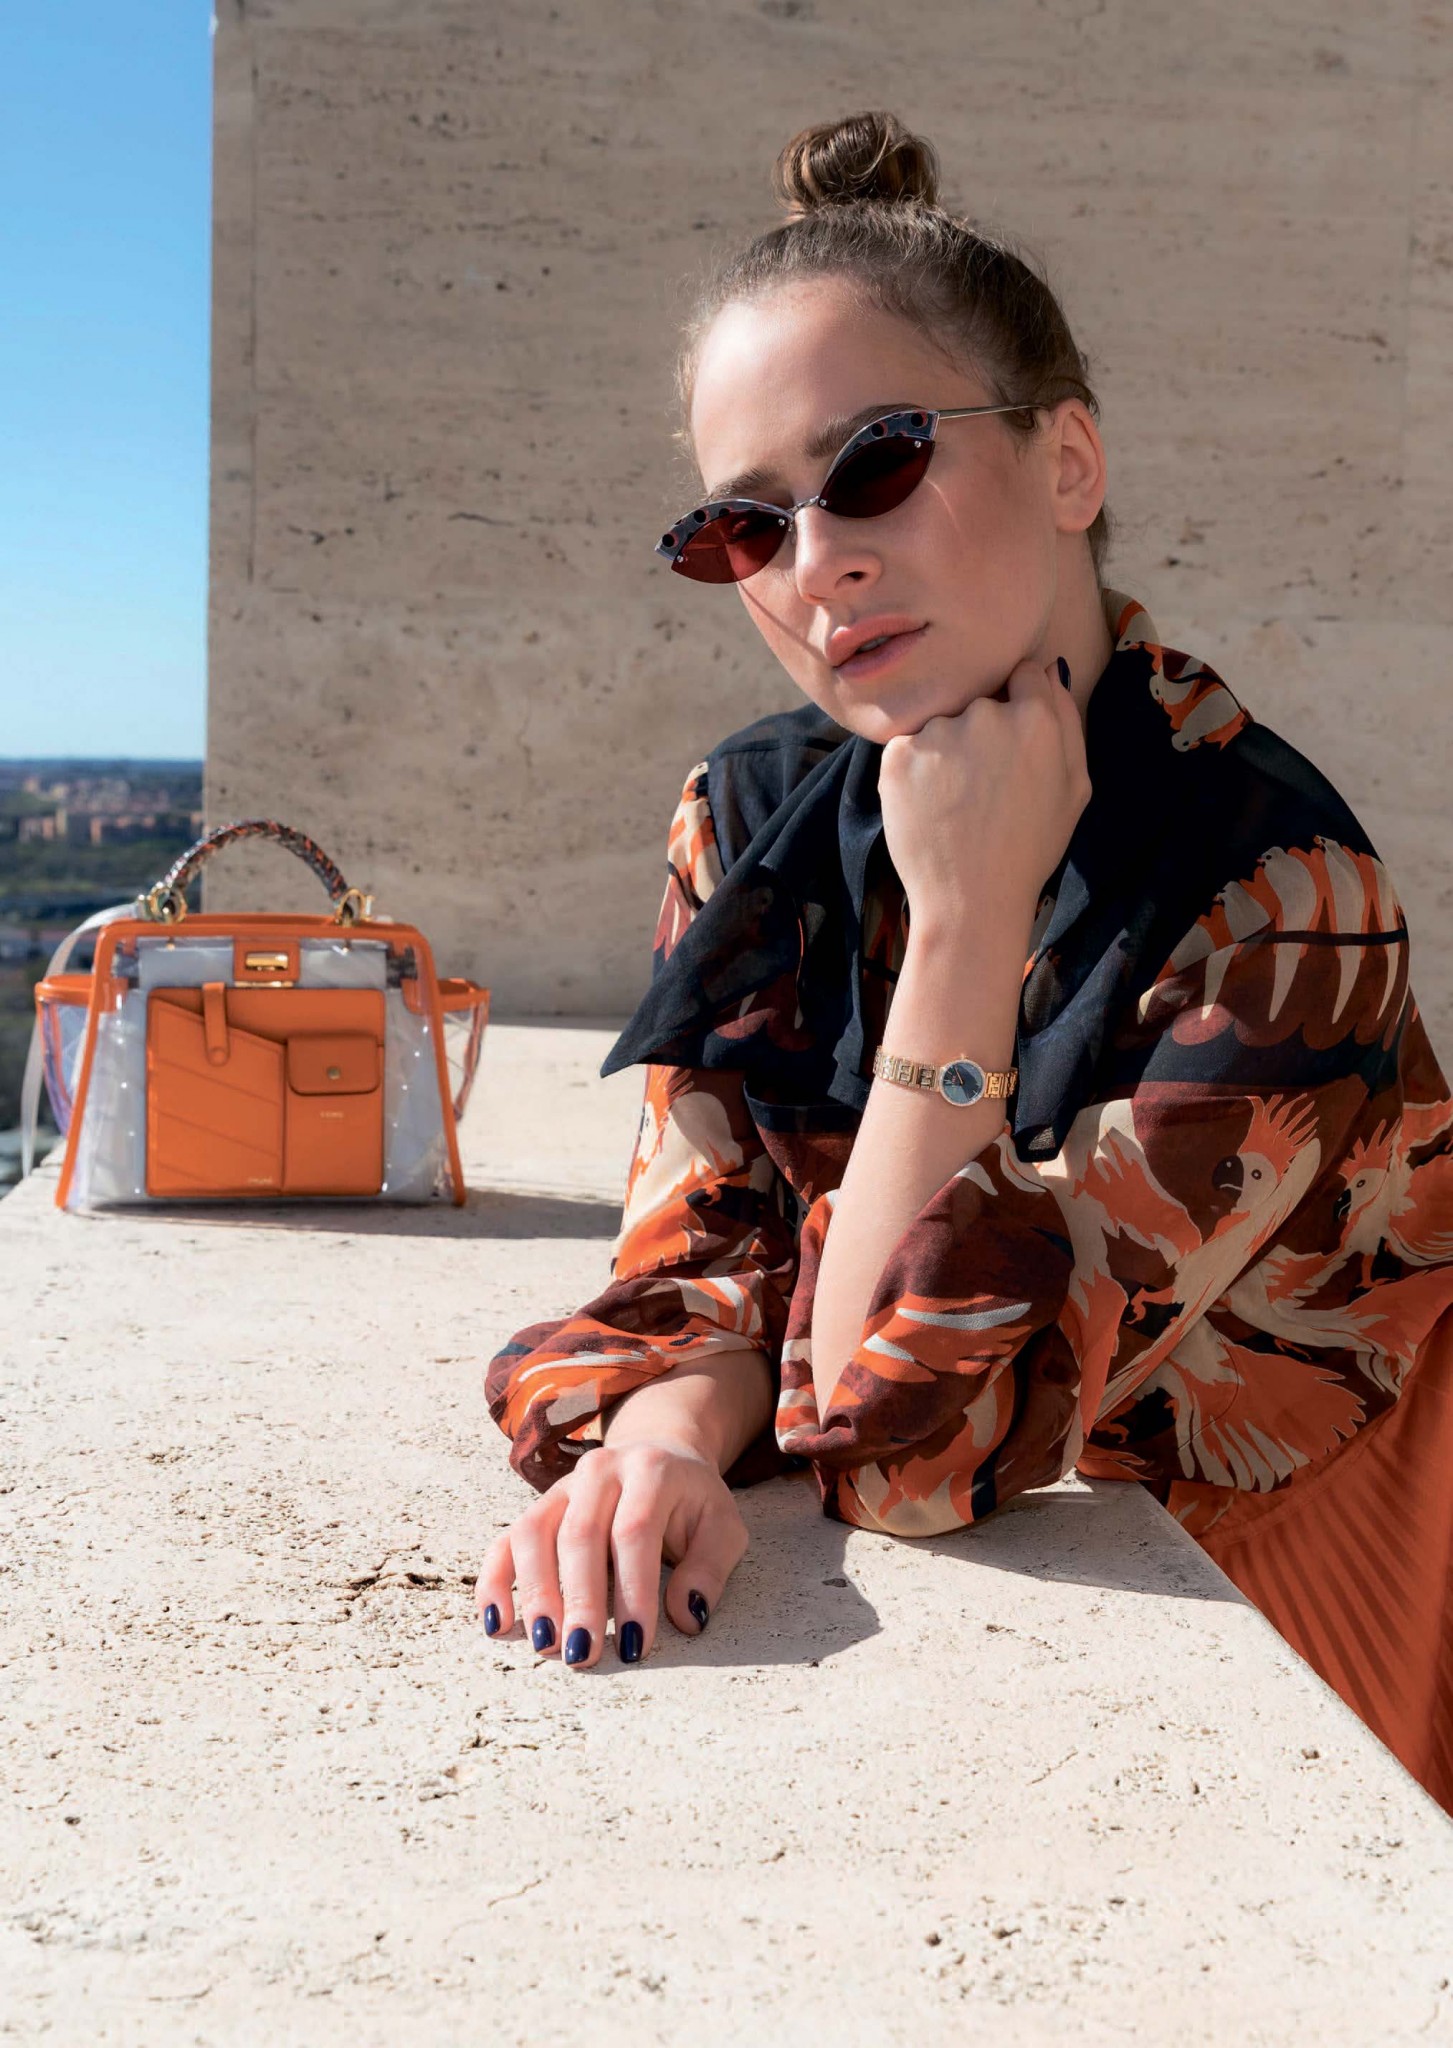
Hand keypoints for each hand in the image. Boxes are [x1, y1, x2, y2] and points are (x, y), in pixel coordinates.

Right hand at [474, 1438, 749, 1667]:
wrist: (661, 1454)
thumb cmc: (693, 1502)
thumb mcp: (723, 1527)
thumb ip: (711, 1568)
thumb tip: (687, 1617)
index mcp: (651, 1470)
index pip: (634, 1532)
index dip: (633, 1591)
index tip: (636, 1645)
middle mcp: (600, 1471)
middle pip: (580, 1535)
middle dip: (580, 1600)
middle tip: (583, 1654)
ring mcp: (563, 1487)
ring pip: (534, 1533)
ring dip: (535, 1593)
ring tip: (547, 1644)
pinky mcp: (538, 1507)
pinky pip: (505, 1540)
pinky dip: (496, 1581)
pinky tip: (498, 1623)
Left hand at [878, 656, 1090, 938]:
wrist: (971, 901)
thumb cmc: (1030, 848)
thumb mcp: (1075, 788)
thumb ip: (1068, 721)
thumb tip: (1048, 669)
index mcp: (1035, 719)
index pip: (1021, 673)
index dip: (1017, 701)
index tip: (1012, 737)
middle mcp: (984, 715)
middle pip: (979, 700)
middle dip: (981, 730)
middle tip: (984, 785)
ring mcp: (937, 734)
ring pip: (941, 724)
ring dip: (946, 751)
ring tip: (956, 802)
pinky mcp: (898, 756)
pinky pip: (908, 748)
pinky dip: (916, 771)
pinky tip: (930, 807)